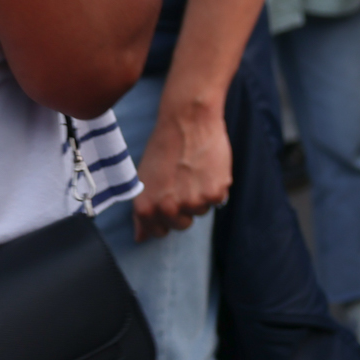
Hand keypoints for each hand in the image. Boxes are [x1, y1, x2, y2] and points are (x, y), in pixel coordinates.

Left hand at [132, 98, 231, 240]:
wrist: (188, 121)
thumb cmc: (164, 146)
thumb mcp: (144, 179)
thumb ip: (143, 212)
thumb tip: (141, 238)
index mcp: (146, 208)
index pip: (159, 232)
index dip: (166, 217)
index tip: (172, 201)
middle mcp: (167, 209)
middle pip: (182, 225)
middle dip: (185, 208)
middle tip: (185, 182)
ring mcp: (192, 203)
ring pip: (201, 211)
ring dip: (202, 195)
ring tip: (196, 171)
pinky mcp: (214, 193)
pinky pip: (218, 199)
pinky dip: (217, 185)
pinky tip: (208, 168)